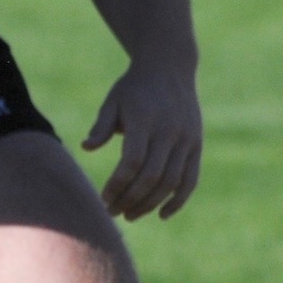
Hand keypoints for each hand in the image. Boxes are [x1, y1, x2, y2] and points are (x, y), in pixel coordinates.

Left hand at [82, 60, 202, 219]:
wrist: (169, 67)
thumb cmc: (133, 88)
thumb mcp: (113, 101)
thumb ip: (101, 126)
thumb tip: (87, 147)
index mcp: (146, 120)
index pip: (132, 162)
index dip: (118, 185)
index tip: (104, 197)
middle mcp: (169, 131)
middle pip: (151, 177)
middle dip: (130, 200)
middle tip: (113, 212)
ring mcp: (186, 139)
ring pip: (170, 182)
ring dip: (150, 204)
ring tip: (130, 215)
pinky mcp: (196, 145)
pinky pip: (190, 179)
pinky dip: (178, 200)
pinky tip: (161, 215)